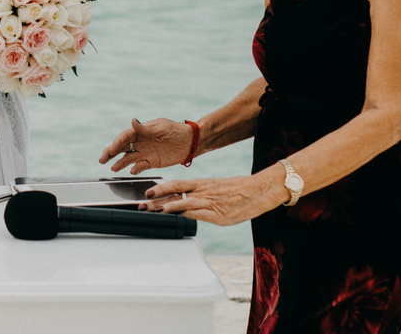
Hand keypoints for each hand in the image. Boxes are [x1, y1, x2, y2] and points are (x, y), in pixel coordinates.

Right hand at [99, 117, 193, 173]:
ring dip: (120, 163)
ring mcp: (146, 152)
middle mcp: (141, 142)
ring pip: (129, 158)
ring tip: (113, 168)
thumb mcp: (162, 128)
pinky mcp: (152, 162)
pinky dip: (135, 169)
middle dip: (111, 152)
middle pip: (122, 147)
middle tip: (102, 159)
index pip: (125, 136)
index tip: (111, 149)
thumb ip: (146, 128)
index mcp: (142, 131)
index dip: (117, 142)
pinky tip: (132, 171)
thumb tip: (133, 121)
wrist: (192, 142)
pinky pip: (141, 166)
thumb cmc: (177, 131)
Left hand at [140, 169, 286, 225]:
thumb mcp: (216, 189)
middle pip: (174, 192)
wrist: (258, 191)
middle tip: (141, 202)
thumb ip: (201, 195)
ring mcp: (209, 202)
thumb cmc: (239, 190)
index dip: (161, 187)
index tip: (147, 191)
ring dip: (165, 207)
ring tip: (151, 209)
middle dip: (156, 198)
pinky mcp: (217, 215)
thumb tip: (186, 202)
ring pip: (183, 203)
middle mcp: (202, 191)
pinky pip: (196, 214)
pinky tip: (173, 217)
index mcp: (202, 183)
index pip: (177, 184)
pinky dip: (183, 215)